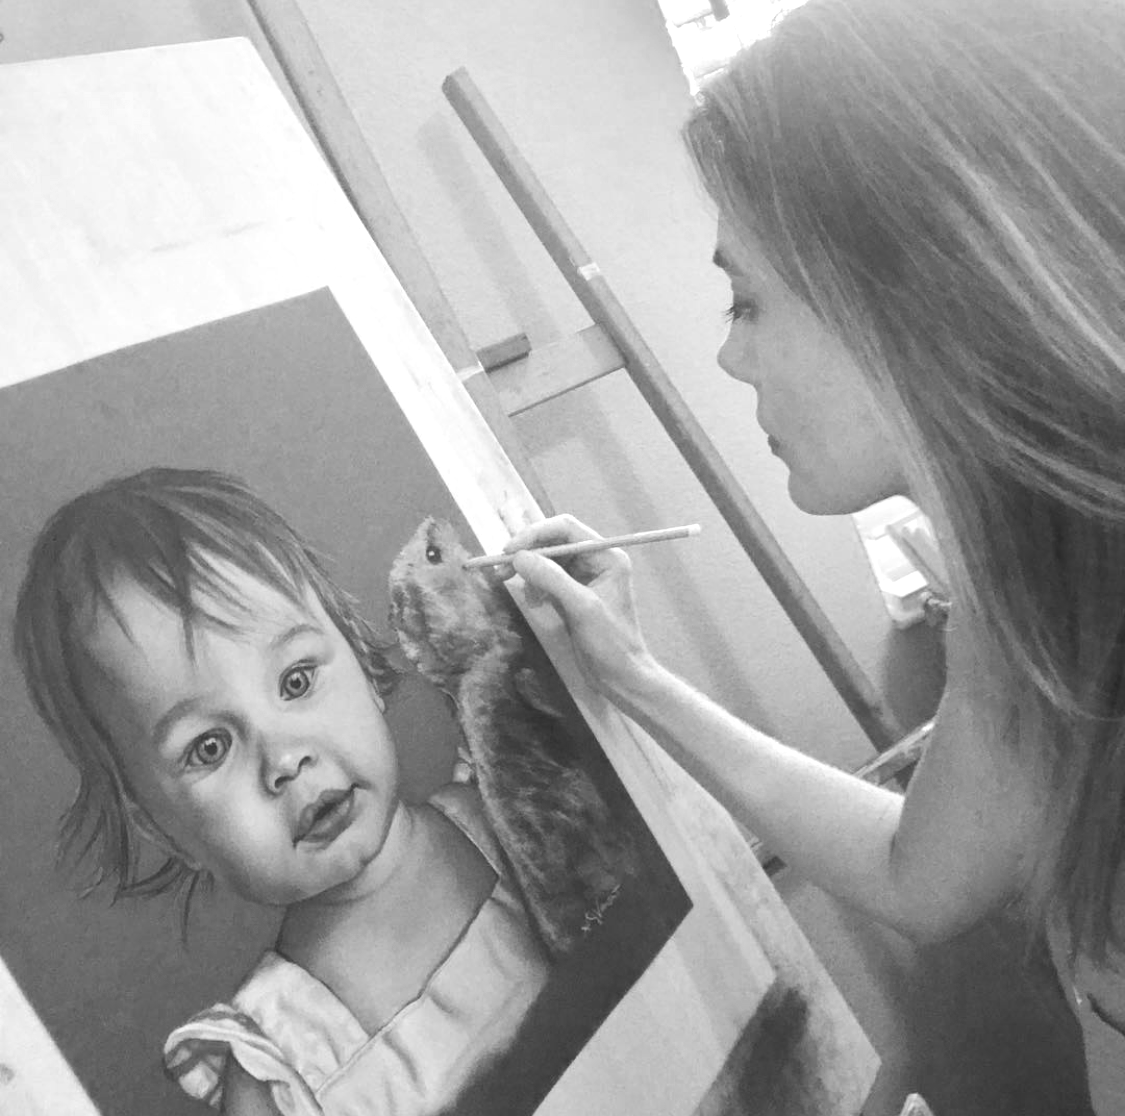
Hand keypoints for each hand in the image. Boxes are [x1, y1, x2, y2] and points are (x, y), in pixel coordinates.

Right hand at [500, 514, 658, 700]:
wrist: (621, 677)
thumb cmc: (610, 642)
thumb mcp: (581, 607)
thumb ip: (551, 578)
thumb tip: (518, 557)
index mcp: (607, 555)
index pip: (566, 529)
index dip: (535, 534)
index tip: (508, 550)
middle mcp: (596, 561)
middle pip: (554, 542)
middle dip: (527, 553)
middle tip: (500, 569)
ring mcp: (584, 578)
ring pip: (547, 561)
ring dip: (529, 572)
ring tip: (512, 586)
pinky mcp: (572, 595)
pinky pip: (547, 580)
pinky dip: (535, 587)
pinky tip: (534, 604)